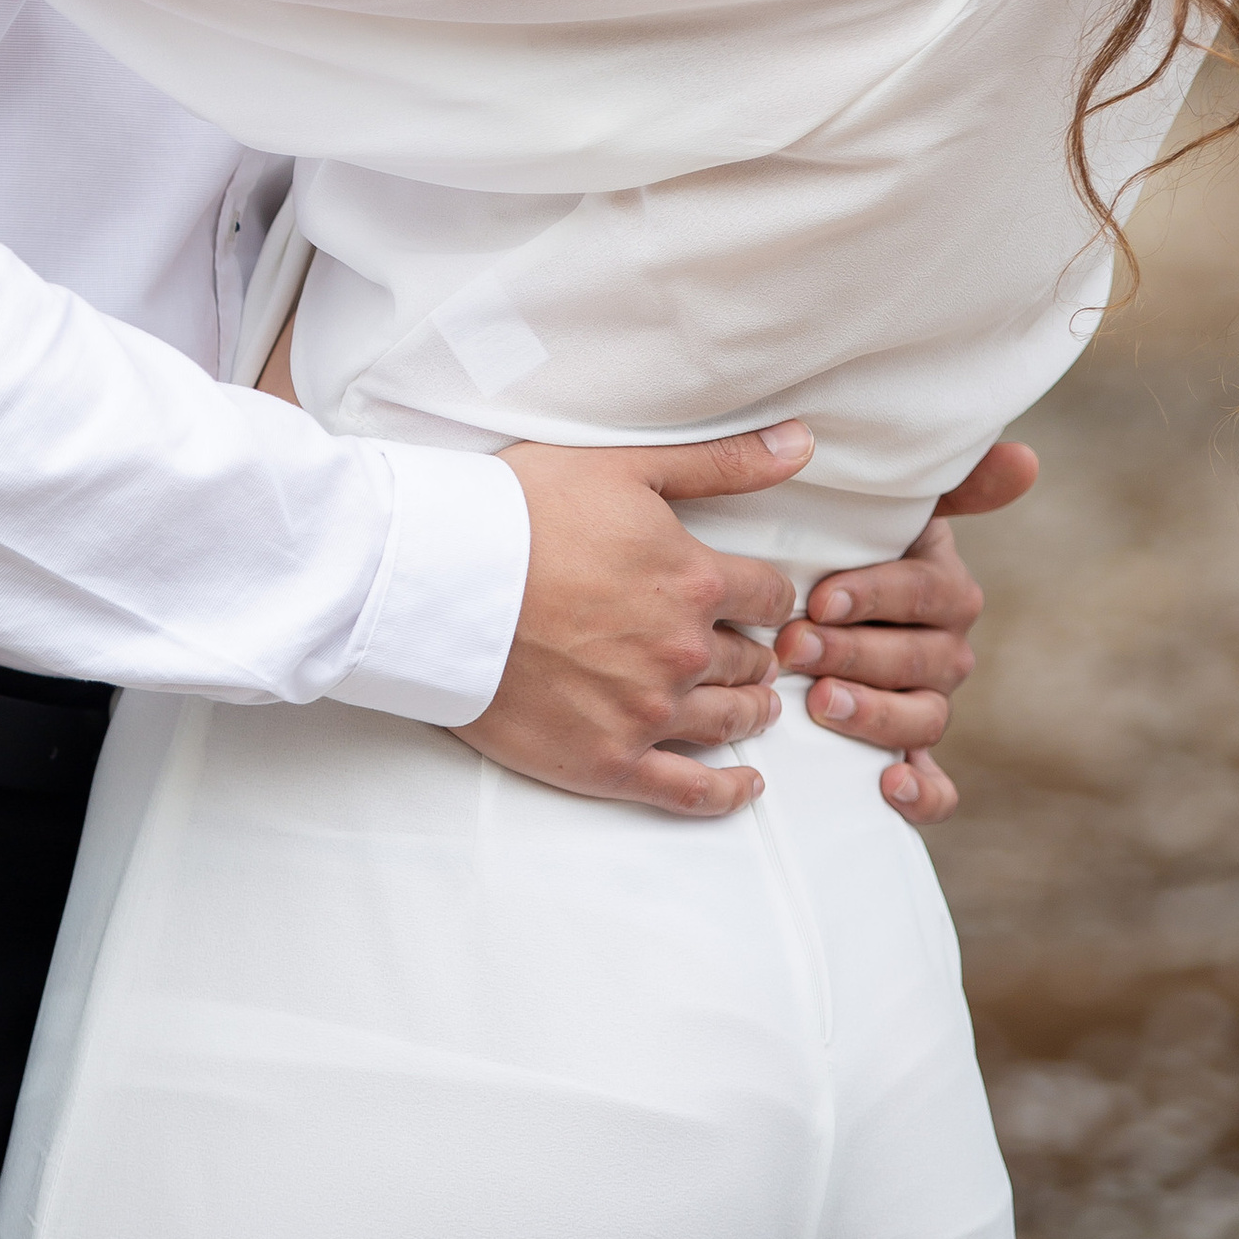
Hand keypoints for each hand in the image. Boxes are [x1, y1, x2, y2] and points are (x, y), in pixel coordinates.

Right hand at [461, 424, 810, 821]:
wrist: (438, 580)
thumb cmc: (522, 512)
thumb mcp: (626, 466)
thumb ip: (721, 463)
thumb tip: (801, 445)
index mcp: (695, 582)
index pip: (768, 597)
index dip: (764, 596)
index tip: (753, 599)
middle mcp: (683, 653)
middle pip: (749, 661)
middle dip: (752, 652)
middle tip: (744, 652)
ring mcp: (647, 714)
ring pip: (729, 720)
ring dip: (749, 710)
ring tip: (751, 706)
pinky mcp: (607, 762)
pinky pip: (688, 792)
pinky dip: (728, 794)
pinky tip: (746, 787)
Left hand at [775, 441, 1037, 830]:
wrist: (807, 601)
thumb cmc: (845, 543)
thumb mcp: (889, 504)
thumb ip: (956, 481)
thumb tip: (1027, 458)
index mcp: (943, 586)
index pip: (925, 594)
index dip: (876, 597)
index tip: (820, 598)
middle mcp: (946, 648)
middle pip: (919, 659)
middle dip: (856, 654)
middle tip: (796, 648)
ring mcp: (930, 703)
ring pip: (925, 718)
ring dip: (876, 715)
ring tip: (823, 705)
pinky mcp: (911, 753)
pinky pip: (937, 786)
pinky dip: (922, 792)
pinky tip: (890, 786)